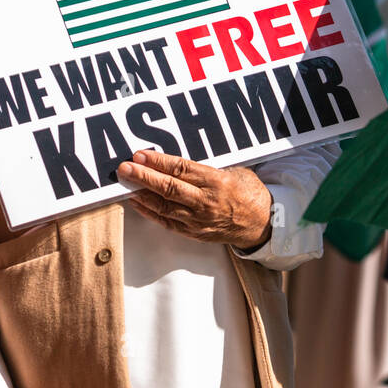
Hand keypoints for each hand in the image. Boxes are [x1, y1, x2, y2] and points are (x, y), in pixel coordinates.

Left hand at [118, 150, 273, 249]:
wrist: (262, 224)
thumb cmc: (248, 192)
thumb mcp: (235, 171)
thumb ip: (207, 168)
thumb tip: (177, 161)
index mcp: (217, 182)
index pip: (181, 170)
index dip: (158, 162)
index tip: (140, 154)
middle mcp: (206, 202)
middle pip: (168, 188)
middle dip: (143, 177)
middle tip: (124, 168)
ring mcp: (198, 220)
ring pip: (164, 206)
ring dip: (142, 194)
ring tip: (125, 184)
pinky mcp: (194, 233)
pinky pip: (167, 222)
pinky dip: (150, 212)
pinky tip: (137, 202)